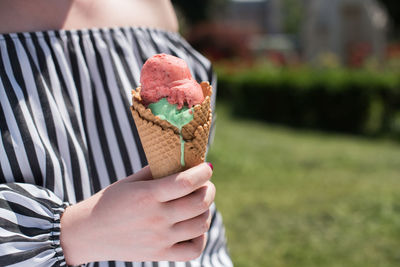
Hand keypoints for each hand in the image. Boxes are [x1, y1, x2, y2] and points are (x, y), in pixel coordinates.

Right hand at [60, 163, 213, 264]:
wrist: (87, 234)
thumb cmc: (108, 202)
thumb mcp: (129, 181)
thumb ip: (156, 170)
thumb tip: (182, 160)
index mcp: (147, 195)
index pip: (186, 182)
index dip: (203, 173)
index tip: (206, 167)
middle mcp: (156, 218)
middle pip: (199, 203)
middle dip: (209, 189)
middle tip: (205, 184)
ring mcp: (159, 239)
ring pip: (201, 224)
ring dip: (205, 211)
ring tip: (197, 204)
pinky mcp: (160, 254)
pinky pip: (194, 249)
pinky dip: (200, 237)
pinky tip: (192, 227)